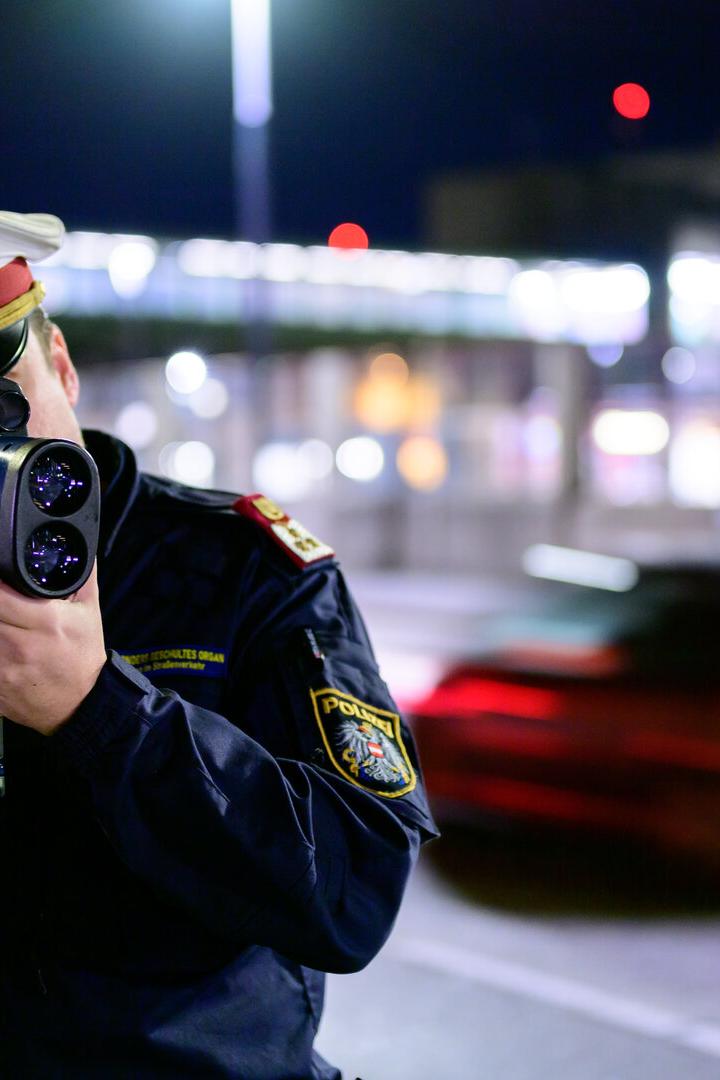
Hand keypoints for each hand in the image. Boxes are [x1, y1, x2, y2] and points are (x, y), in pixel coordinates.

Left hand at [0, 562, 105, 734]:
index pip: (0, 596)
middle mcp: (22, 646)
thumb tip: (77, 544)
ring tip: (5, 623)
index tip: (0, 582)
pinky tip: (3, 644)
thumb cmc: (83, 655)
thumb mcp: (89, 611)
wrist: (80, 704)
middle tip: (2, 603)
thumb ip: (82, 575)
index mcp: (46, 622)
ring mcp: (4, 669)